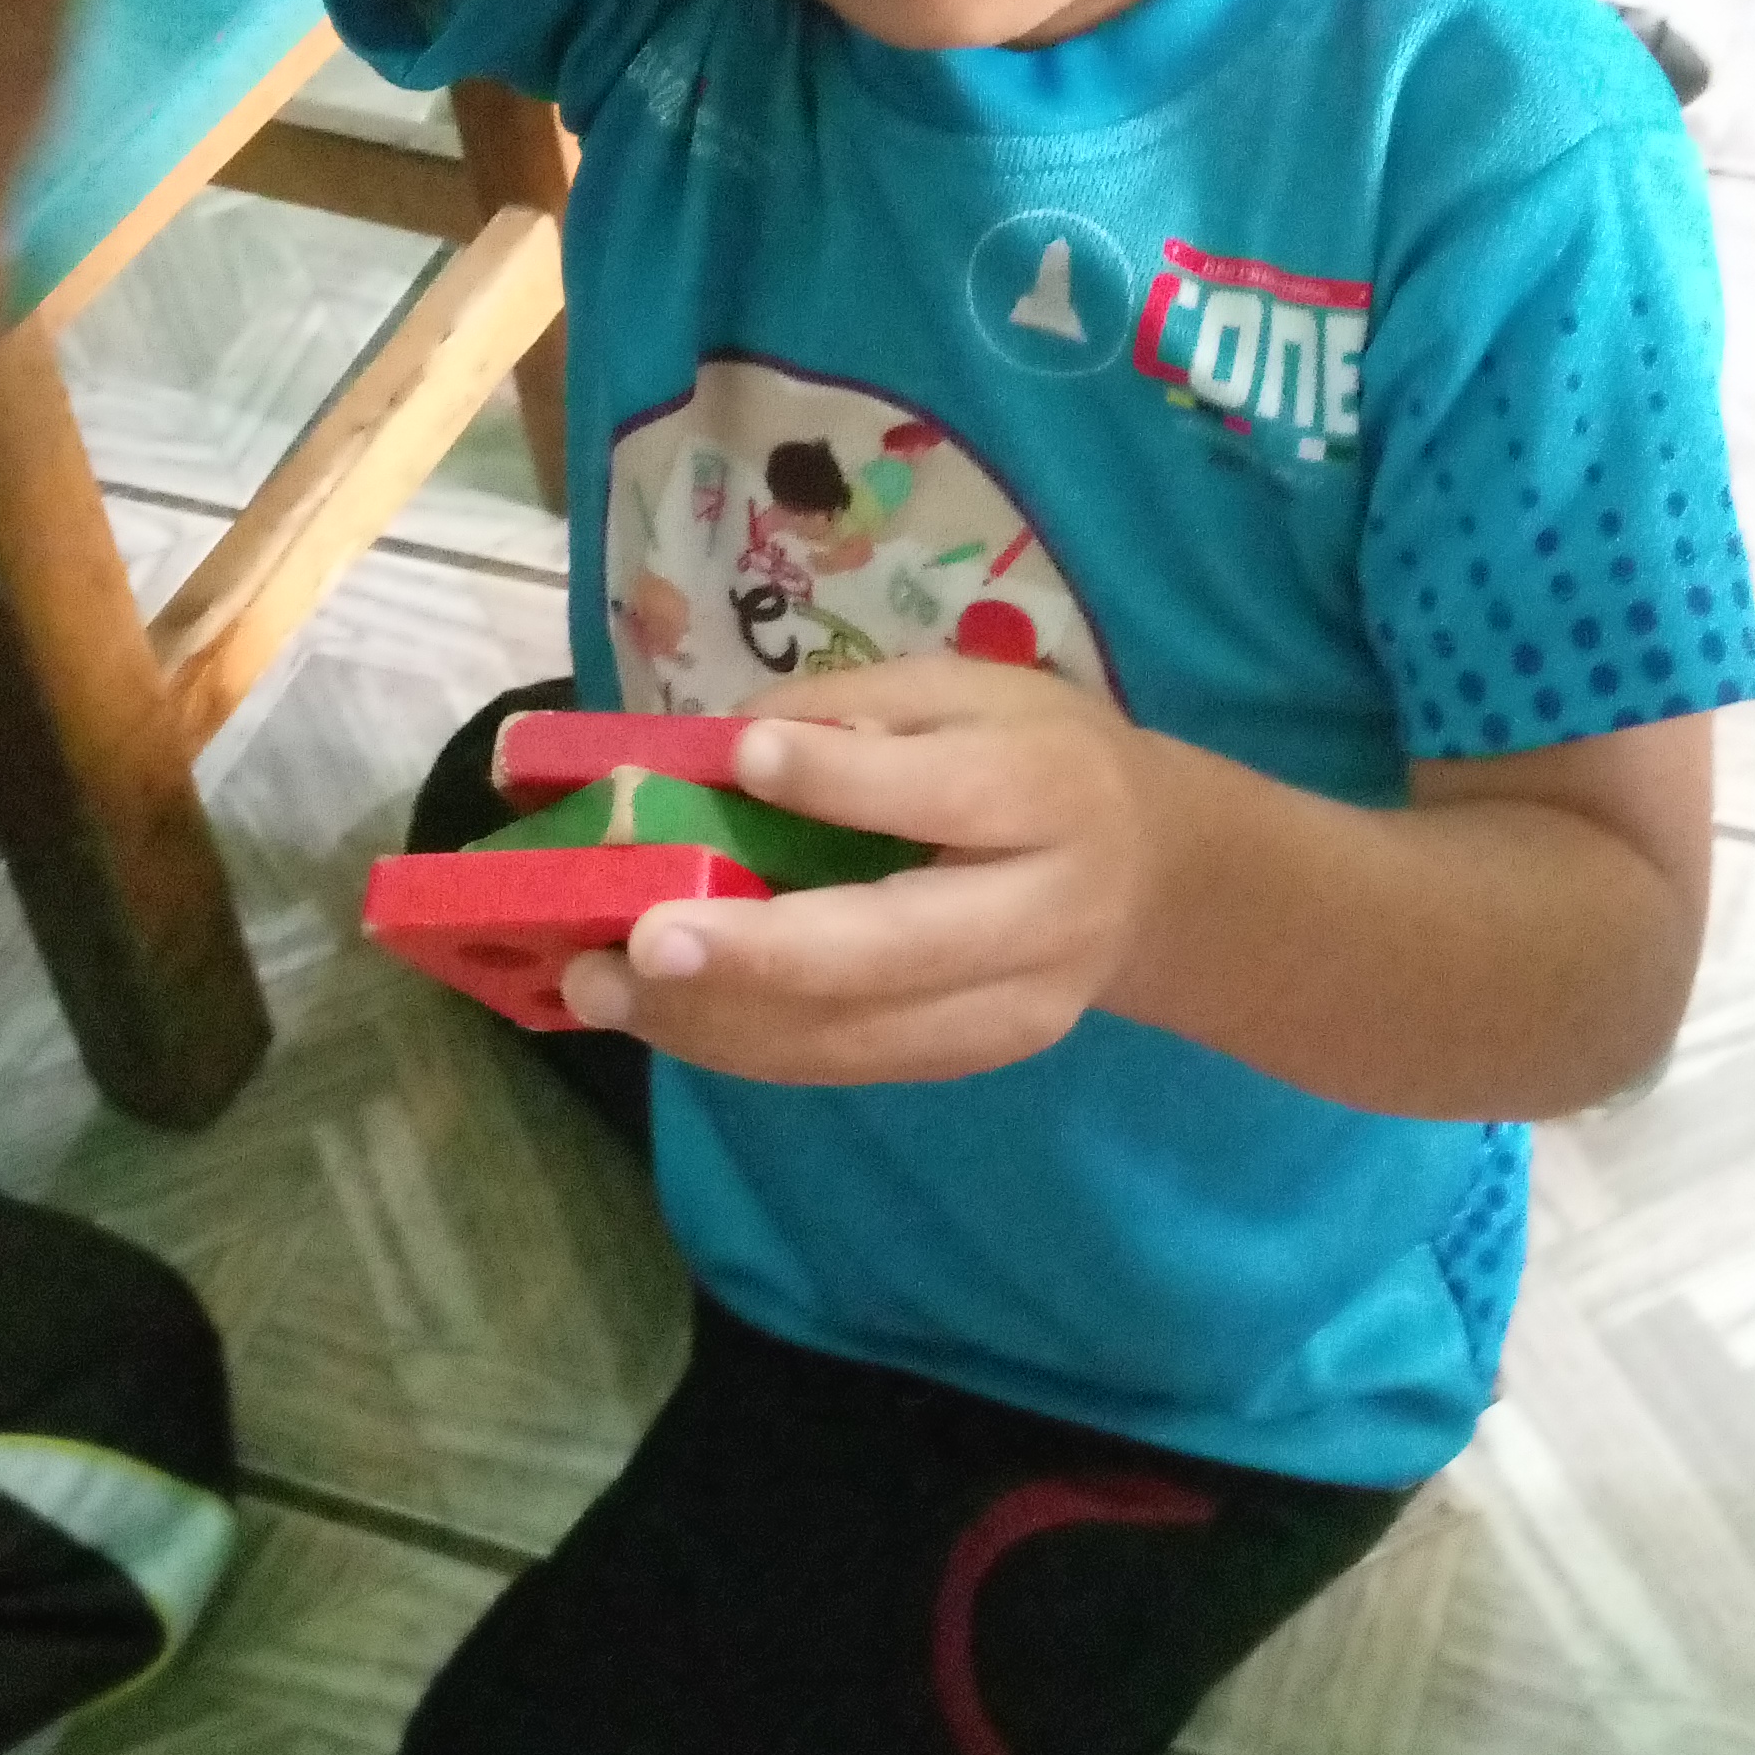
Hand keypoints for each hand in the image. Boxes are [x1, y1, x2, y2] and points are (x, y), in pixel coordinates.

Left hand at [560, 656, 1162, 1085]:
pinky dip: (742, 1042)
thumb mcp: (973, 692)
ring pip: (851, 1033)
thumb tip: (728, 748)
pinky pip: (843, 1063)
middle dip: (756, 953)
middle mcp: (1039, 914)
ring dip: (714, 1018)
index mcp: (1048, 791)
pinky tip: (660, 1013)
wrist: (1156, 878)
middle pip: (893, 949)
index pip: (945, 794)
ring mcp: (1010, 1009)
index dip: (844, 781)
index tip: (742, 758)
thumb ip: (863, 708)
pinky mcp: (970, 1060)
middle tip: (638, 944)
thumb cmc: (1041, 755)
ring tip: (599, 988)